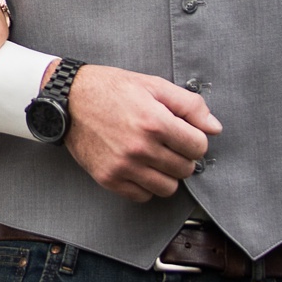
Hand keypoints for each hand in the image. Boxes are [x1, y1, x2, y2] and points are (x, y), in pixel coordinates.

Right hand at [61, 64, 220, 200]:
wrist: (68, 100)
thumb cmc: (110, 89)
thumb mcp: (153, 85)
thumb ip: (189, 104)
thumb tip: (214, 127)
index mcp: (155, 122)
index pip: (199, 146)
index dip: (195, 139)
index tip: (184, 135)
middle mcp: (140, 147)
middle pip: (186, 169)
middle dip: (183, 156)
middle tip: (169, 144)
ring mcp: (123, 166)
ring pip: (168, 188)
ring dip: (167, 174)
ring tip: (155, 157)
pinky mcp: (109, 178)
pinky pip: (143, 196)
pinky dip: (146, 185)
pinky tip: (140, 167)